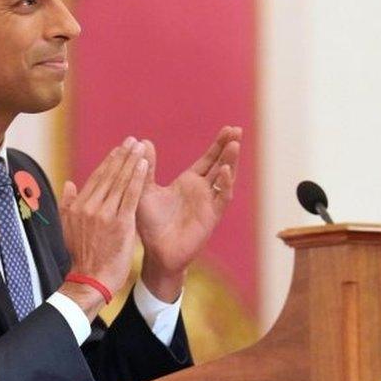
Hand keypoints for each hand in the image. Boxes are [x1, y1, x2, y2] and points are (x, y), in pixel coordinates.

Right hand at [58, 137, 147, 318]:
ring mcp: (105, 214)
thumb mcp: (68, 227)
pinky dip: (138, 178)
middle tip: (133, 140)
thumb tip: (69, 183)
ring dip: (132, 162)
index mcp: (78, 206)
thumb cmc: (82, 256)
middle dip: (122, 155)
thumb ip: (68, 203)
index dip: (109, 161)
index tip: (119, 148)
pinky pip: (131, 195)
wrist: (89, 279)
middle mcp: (90, 206)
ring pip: (120, 182)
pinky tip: (144, 165)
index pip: (97, 177)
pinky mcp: (121, 223)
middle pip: (109, 175)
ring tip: (140, 147)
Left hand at [137, 126, 241, 300]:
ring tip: (235, 144)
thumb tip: (143, 141)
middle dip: (229, 147)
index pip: (208, 159)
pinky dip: (225, 184)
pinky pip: (221, 198)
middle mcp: (202, 190)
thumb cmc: (150, 224)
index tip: (228, 128)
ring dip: (230, 162)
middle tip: (237, 130)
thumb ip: (146, 167)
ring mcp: (209, 203)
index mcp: (189, 182)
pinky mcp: (211, 217)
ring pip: (225, 178)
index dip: (218, 144)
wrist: (156, 252)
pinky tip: (225, 170)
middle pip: (221, 164)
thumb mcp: (145, 190)